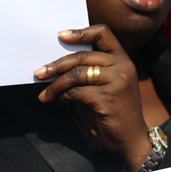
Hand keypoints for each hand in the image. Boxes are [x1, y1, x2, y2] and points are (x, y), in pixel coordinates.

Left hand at [34, 25, 152, 171]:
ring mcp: (117, 81)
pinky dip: (62, 97)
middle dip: (57, 65)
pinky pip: (76, 92)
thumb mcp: (106, 85)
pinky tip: (56, 102)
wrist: (131, 139)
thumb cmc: (113, 111)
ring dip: (56, 85)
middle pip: (83, 56)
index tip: (60, 35)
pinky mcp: (108, 98)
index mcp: (122, 59)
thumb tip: (56, 65)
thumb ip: (90, 71)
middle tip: (40, 73)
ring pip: (77, 74)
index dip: (80, 32)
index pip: (103, 33)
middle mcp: (123, 66)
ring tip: (45, 94)